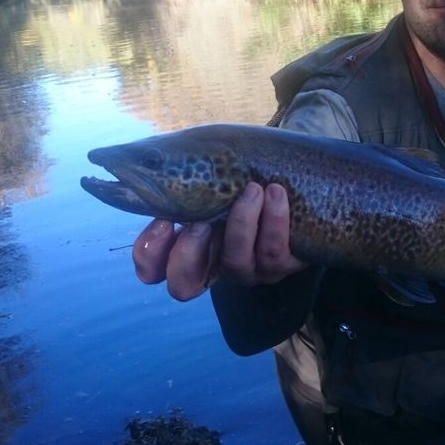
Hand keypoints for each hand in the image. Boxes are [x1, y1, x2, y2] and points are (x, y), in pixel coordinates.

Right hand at [131, 182, 307, 301]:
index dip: (149, 255)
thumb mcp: (210, 173)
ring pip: (235, 262)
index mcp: (188, 244)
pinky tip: (275, 192)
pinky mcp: (278, 265)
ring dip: (241, 223)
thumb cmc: (242, 174)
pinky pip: (273, 251)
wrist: (295, 180)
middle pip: (183, 285)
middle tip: (201, 222)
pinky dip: (274, 220)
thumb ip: (183, 174)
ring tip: (253, 189)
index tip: (163, 223)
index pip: (153, 268)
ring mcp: (247, 269)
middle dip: (187, 254)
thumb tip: (151, 158)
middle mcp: (214, 264)